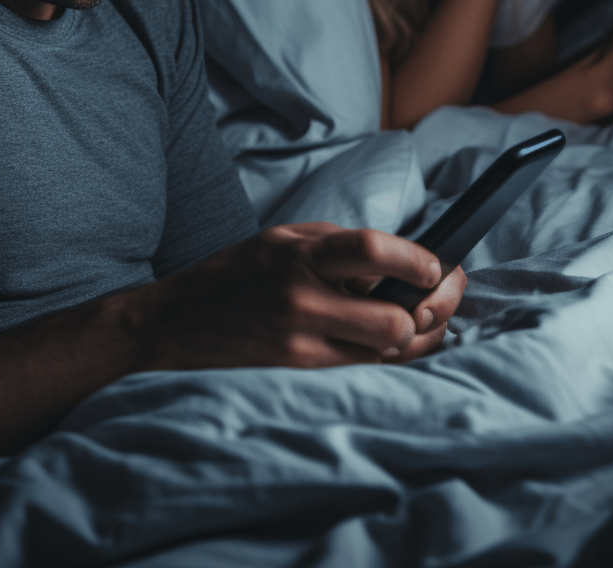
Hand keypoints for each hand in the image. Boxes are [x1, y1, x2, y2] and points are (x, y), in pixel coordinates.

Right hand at [127, 221, 466, 369]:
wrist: (177, 322)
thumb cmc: (239, 272)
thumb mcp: (287, 237)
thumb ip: (343, 246)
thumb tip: (403, 263)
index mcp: (299, 255)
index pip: (373, 251)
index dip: (417, 260)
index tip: (435, 265)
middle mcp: (302, 302)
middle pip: (394, 321)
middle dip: (423, 312)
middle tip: (429, 298)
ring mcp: (300, 346)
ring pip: (386, 353)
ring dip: (408, 336)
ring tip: (406, 315)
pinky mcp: (299, 374)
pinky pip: (364, 369)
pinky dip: (383, 353)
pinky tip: (381, 336)